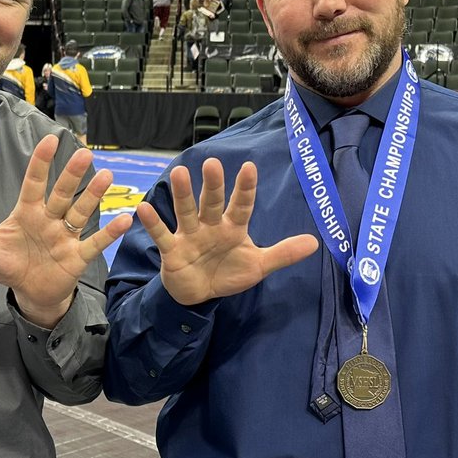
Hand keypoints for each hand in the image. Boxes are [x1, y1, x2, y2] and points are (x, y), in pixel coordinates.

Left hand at [0, 134, 131, 327]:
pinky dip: (108, 232)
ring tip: (106, 175)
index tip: (50, 141)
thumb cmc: (9, 264)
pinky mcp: (77, 256)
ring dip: (92, 195)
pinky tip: (125, 218)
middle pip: (61, 193)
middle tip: (84, 152)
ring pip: (80, 211)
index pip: (34, 183)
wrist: (30, 292)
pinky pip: (94, 242)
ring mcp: (66, 236)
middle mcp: (50, 219)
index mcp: (27, 212)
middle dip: (71, 174)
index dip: (41, 163)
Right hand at [137, 158, 317, 305]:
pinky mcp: (172, 250)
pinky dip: (154, 223)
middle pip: (212, 203)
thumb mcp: (258, 266)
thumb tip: (315, 243)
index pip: (241, 205)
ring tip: (179, 173)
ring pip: (186, 212)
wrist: (199, 295)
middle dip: (213, 185)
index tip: (250, 167)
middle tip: (212, 163)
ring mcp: (190, 236)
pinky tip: (142, 208)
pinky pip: (162, 235)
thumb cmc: (228, 272)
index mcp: (233, 227)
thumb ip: (283, 253)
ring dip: (183, 195)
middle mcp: (210, 226)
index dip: (245, 188)